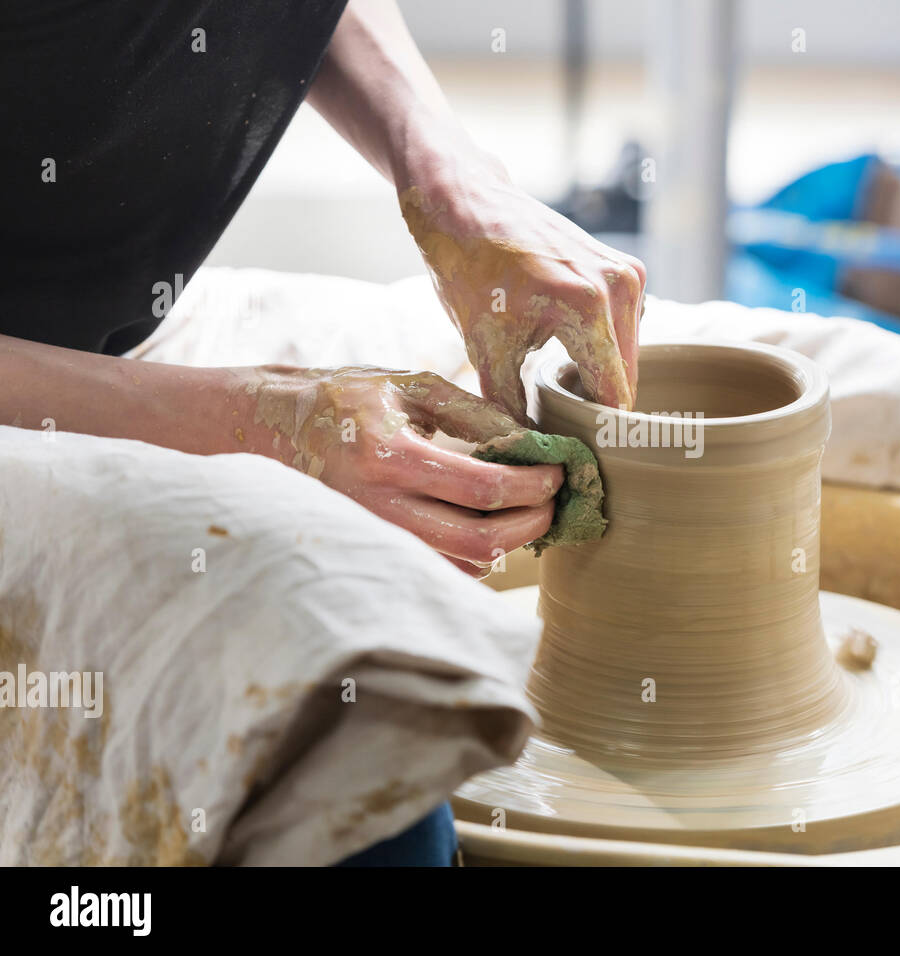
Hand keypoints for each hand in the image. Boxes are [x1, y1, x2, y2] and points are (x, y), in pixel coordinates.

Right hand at [242, 365, 562, 576]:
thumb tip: (533, 442)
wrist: (269, 429)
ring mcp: (374, 536)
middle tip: (553, 502)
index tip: (558, 474)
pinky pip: (440, 569)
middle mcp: (379, 506)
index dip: (533, 486)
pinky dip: (477, 557)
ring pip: (462, 566)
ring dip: (509, 545)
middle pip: (479, 543)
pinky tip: (492, 527)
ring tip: (531, 513)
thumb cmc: (346, 399)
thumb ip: (474, 411)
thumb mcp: (409, 385)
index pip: (483, 489)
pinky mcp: (373, 551)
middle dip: (531, 524)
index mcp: (390, 455)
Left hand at [398, 150, 644, 423]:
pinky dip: (603, 348)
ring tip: (563, 392)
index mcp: (588, 307)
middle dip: (600, 407)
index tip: (578, 453)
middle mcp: (620, 286)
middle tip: (566, 429)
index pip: (613, 395)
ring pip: (628, 355)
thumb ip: (513, 405)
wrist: (464, 199)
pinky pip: (624, 328)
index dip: (597, 431)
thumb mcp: (485, 347)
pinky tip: (569, 355)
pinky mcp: (625, 266)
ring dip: (603, 377)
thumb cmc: (467, 267)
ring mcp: (627, 272)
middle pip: (627, 378)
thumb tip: (535, 450)